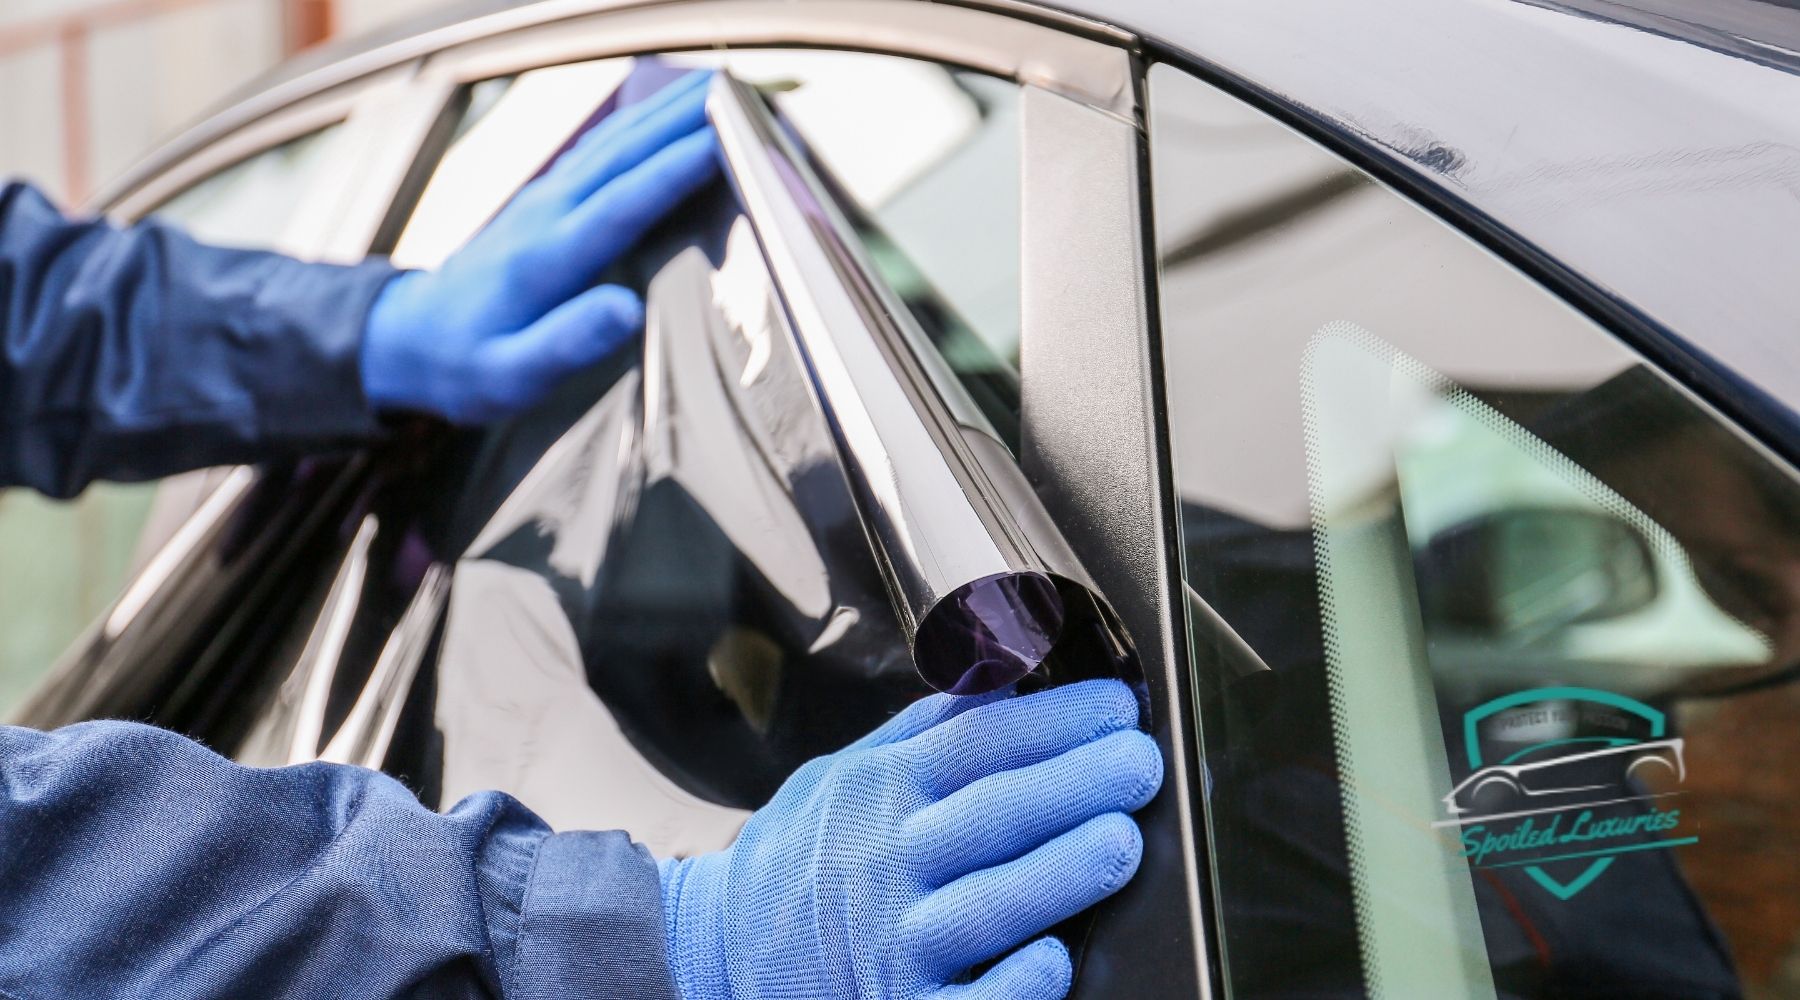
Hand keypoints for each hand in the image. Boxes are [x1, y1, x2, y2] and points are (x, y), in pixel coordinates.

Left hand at [362, 69, 717, 422]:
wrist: (410, 339)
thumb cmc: (465, 366)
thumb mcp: (509, 376)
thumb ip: (566, 343)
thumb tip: (625, 311)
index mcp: (545, 260)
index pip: (622, 203)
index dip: (674, 171)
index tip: (725, 143)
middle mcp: (545, 214)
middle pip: (623, 154)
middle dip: (681, 121)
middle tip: (739, 94)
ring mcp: (544, 199)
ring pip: (613, 142)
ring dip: (665, 111)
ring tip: (716, 89)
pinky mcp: (545, 198)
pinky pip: (601, 149)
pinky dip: (640, 124)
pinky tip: (666, 113)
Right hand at [657, 679, 1162, 999]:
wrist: (711, 957)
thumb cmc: (797, 862)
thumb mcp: (842, 773)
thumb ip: (925, 727)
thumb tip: (1006, 665)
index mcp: (880, 793)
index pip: (976, 743)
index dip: (1053, 721)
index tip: (1117, 706)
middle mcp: (885, 864)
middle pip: (988, 814)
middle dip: (1072, 783)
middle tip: (1139, 763)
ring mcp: (891, 946)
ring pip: (982, 907)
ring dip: (1055, 873)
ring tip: (1118, 841)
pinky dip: (1010, 986)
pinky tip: (1054, 958)